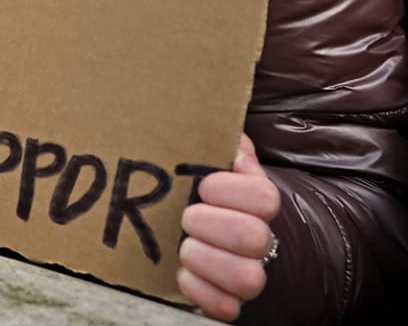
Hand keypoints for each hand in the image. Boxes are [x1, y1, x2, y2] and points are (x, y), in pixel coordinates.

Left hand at [177, 135, 281, 320]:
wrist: (199, 238)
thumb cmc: (200, 195)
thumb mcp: (208, 163)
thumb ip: (218, 144)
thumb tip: (231, 139)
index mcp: (257, 204)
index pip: (264, 197)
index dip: (231, 190)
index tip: (204, 187)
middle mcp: (260, 242)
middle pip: (253, 237)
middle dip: (207, 224)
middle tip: (186, 218)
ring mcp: (248, 275)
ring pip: (246, 278)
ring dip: (203, 259)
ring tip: (184, 248)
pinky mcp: (230, 303)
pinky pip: (225, 309)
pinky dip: (198, 290)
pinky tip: (182, 274)